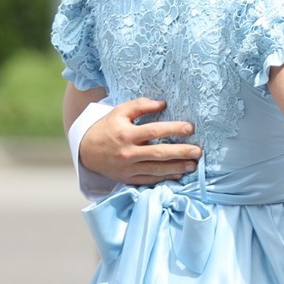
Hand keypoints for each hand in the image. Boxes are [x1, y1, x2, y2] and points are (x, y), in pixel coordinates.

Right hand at [79, 97, 202, 185]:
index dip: (173, 129)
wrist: (86, 151)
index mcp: (126, 134)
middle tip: (198, 151)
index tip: (190, 128)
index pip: (154, 131)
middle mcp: (128, 153)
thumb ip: (140, 105)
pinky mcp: (128, 179)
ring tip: (193, 165)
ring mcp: (128, 168)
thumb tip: (163, 104)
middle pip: (159, 153)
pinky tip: (179, 174)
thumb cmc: (106, 128)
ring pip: (156, 170)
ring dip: (177, 167)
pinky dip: (165, 177)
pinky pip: (150, 180)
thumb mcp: (119, 112)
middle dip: (180, 152)